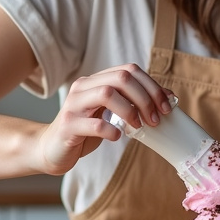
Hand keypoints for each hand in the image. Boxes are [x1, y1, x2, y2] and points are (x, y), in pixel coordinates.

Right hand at [35, 64, 173, 174]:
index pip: (129, 70)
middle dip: (145, 97)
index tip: (166, 106)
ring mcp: (74, 105)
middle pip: (121, 78)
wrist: (51, 149)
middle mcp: (83, 87)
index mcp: (95, 81)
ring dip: (130, 111)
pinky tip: (117, 137)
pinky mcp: (68, 126)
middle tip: (155, 119)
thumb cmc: (86, 130)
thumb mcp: (110, 113)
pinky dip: (111, 130)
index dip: (152, 86)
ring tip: (139, 127)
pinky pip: (93, 124)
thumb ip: (131, 102)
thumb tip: (167, 98)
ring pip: (107, 94)